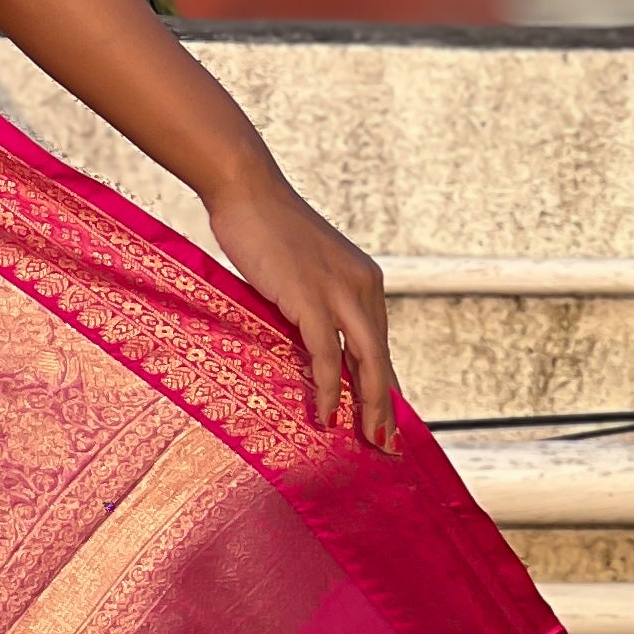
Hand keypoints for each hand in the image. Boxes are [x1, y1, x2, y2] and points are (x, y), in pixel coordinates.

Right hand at [201, 165, 396, 450]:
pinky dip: (330, 388)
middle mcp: (362, 285)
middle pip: (381, 356)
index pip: (380, 341)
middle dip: (386, 404)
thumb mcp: (301, 267)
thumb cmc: (264, 226)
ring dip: (370, 405)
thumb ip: (312, 298)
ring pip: (366, 360)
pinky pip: (327, 354)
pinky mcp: (310, 297)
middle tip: (388, 443)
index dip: (384, 381)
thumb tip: (305, 338)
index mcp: (364, 279)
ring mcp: (338, 290)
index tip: (385, 415)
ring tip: (370, 440)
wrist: (246, 189)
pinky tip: (327, 415)